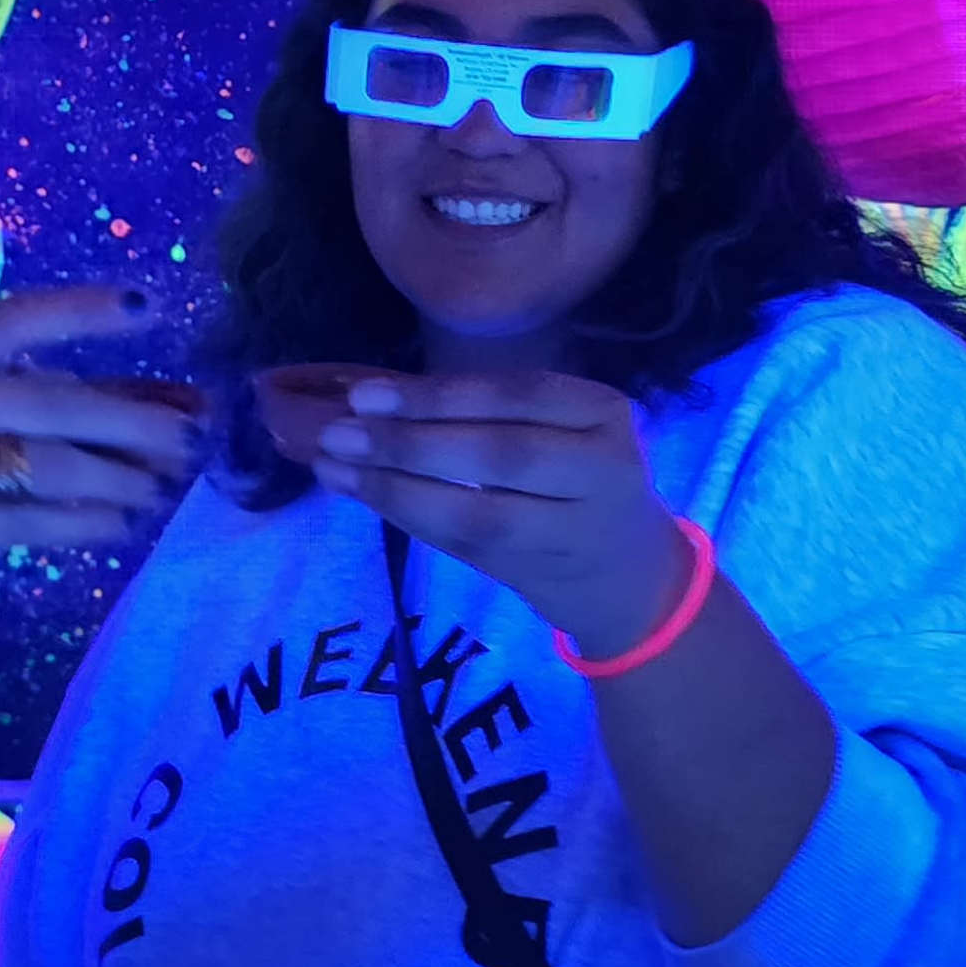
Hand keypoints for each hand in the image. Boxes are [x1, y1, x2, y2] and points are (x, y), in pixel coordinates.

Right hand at [0, 287, 197, 696]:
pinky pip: (19, 523)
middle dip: (131, 421)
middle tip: (189, 434)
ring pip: (43, 466)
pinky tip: (116, 526)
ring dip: (116, 480)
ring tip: (161, 489)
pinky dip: (77, 525)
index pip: (11, 321)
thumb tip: (55, 391)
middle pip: (48, 403)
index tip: (149, 308)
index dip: (83, 313)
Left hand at [308, 371, 688, 653]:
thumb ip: (480, 410)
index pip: (518, 395)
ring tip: (334, 468)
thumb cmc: (574, 478)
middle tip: (336, 433)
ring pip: (479, 510)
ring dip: (397, 489)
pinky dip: (409, 518)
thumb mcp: (555, 429)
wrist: (631, 573)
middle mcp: (605, 468)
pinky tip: (363, 496)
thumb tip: (370, 393)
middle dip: (408, 442)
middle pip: (498, 453)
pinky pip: (467, 543)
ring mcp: (578, 527)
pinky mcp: (545, 572)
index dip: (440, 395)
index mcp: (604, 411)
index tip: (365, 392)